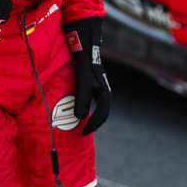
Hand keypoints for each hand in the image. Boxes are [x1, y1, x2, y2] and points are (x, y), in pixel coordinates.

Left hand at [64, 18, 110, 134]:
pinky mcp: (97, 86)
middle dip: (94, 123)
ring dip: (94, 117)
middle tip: (84, 131)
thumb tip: (79, 118)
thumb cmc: (85, 70)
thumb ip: (81, 103)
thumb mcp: (82, 87)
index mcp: (105, 95)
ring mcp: (102, 90)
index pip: (102, 116)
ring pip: (100, 108)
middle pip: (103, 114)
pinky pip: (96, 103)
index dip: (93, 126)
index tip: (83, 133)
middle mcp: (106, 94)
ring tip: (84, 124)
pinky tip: (83, 110)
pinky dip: (92, 110)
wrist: (87, 53)